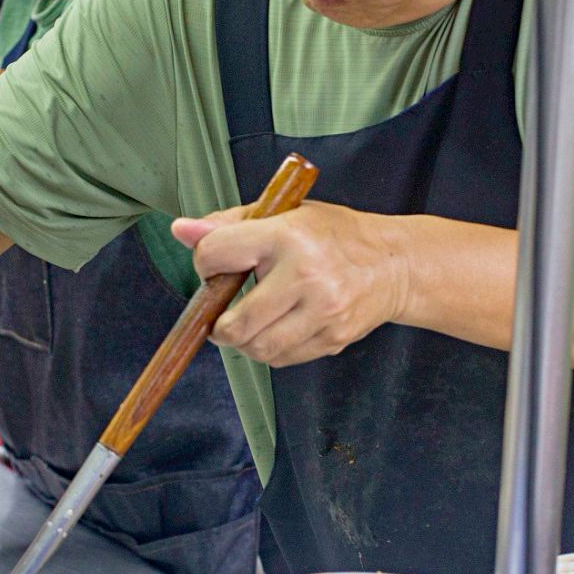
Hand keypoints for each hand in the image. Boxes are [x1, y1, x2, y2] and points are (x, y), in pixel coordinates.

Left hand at [171, 201, 409, 366]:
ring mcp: (322, 311)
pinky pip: (282, 359)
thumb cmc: (334, 235)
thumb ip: (229, 224)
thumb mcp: (284, 214)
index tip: (215, 267)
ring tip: (252, 322)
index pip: (215, 256)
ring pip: (257, 348)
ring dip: (244, 341)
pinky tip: (279, 328)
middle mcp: (305, 275)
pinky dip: (271, 349)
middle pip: (234, 323)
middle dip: (219, 323)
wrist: (392, 263)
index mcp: (286, 236)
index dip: (205, 264)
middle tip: (224, 314)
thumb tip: (181, 230)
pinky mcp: (333, 338)